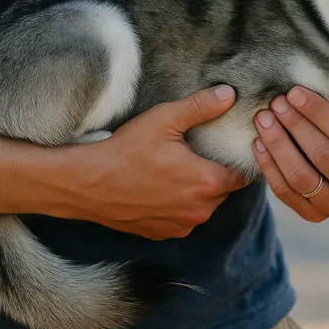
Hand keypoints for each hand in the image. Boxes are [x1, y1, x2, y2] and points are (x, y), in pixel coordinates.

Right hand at [62, 86, 248, 239]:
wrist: (86, 184)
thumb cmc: (125, 150)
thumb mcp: (164, 120)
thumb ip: (200, 107)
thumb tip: (229, 95)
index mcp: (207, 182)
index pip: (241, 176)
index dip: (237, 162)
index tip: (227, 151)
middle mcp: (199, 211)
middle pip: (223, 191)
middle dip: (215, 174)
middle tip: (196, 156)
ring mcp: (180, 226)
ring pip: (202, 207)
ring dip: (196, 192)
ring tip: (176, 171)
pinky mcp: (162, 234)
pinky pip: (181, 219)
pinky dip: (177, 207)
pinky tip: (160, 189)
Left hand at [252, 86, 328, 221]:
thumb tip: (317, 76)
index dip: (318, 112)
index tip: (294, 92)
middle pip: (324, 155)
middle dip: (295, 125)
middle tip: (275, 103)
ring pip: (302, 176)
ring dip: (278, 144)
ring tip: (263, 119)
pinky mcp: (315, 215)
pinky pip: (286, 192)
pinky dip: (269, 167)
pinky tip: (258, 143)